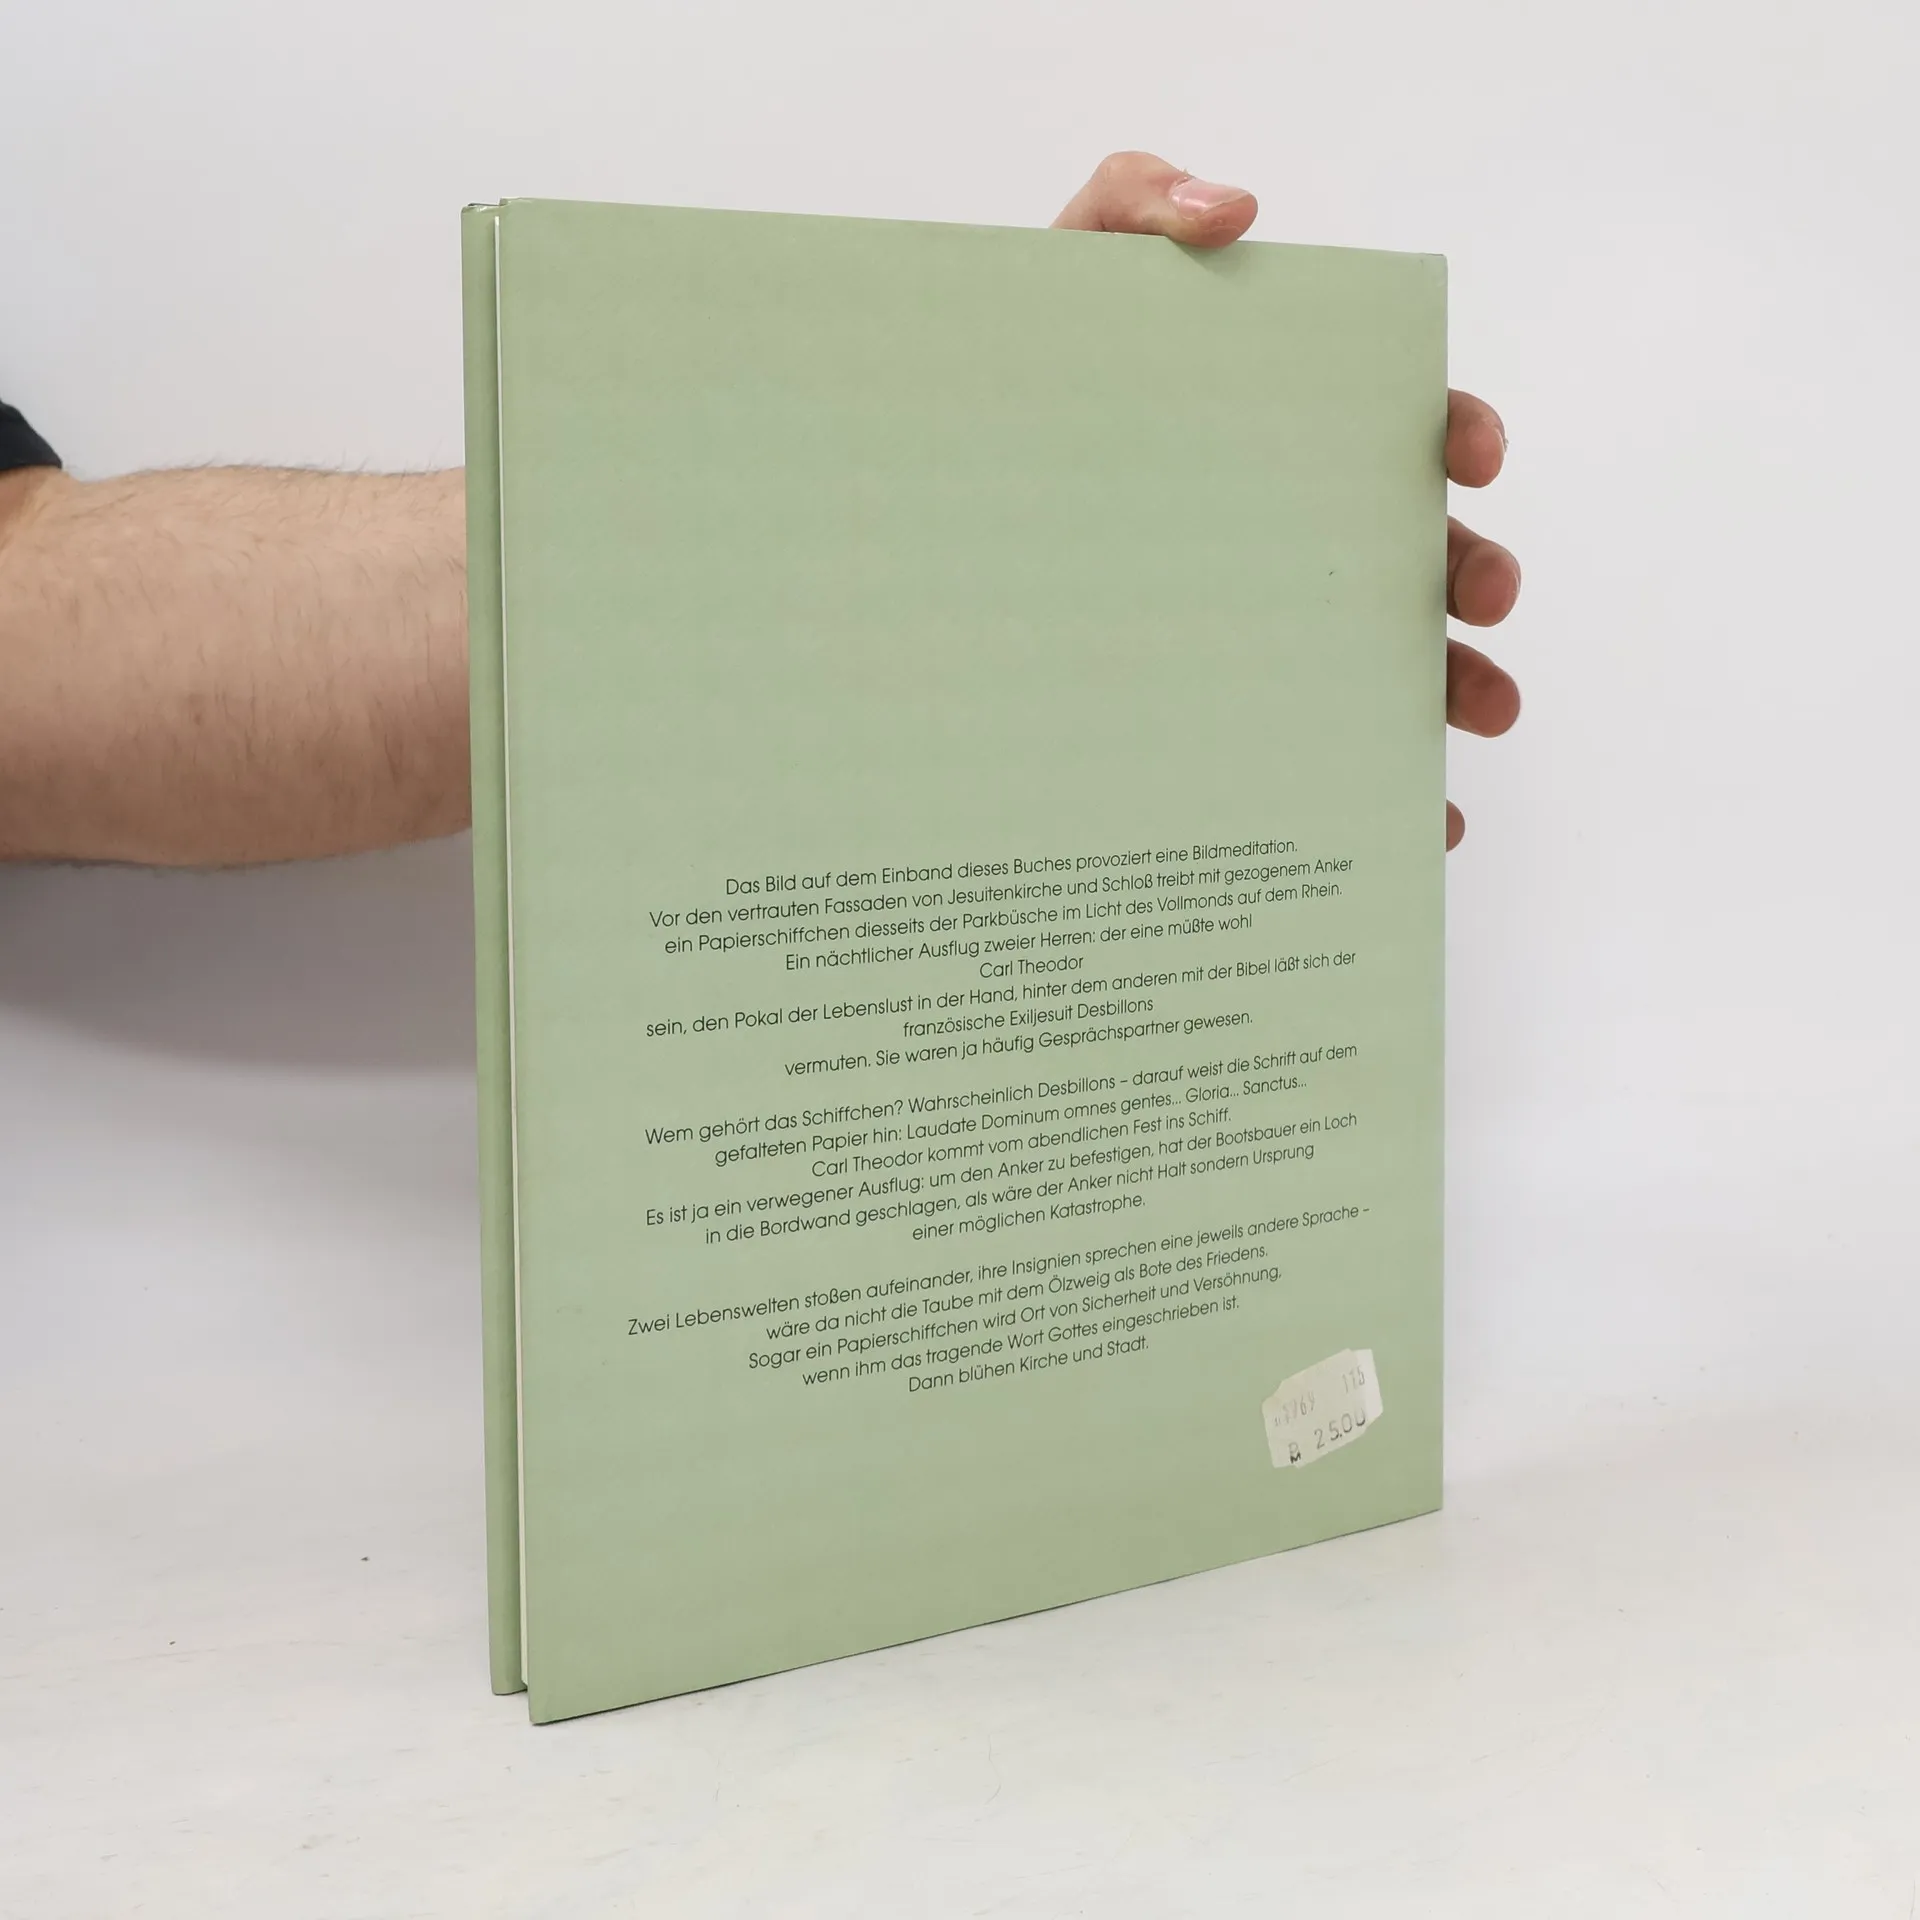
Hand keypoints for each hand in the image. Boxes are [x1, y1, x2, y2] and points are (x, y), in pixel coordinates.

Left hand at [1053, 152, 1520, 849]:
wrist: (925, 499)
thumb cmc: (1013, 392)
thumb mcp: (1061, 277)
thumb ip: (1137, 205)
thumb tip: (1237, 206)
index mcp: (1274, 434)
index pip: (1393, 421)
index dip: (1451, 429)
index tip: (1468, 455)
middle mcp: (1286, 531)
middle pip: (1412, 549)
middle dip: (1469, 570)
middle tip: (1480, 593)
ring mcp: (1260, 627)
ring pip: (1388, 661)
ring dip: (1454, 688)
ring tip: (1479, 714)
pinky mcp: (1221, 712)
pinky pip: (1319, 756)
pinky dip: (1385, 791)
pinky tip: (1418, 822)